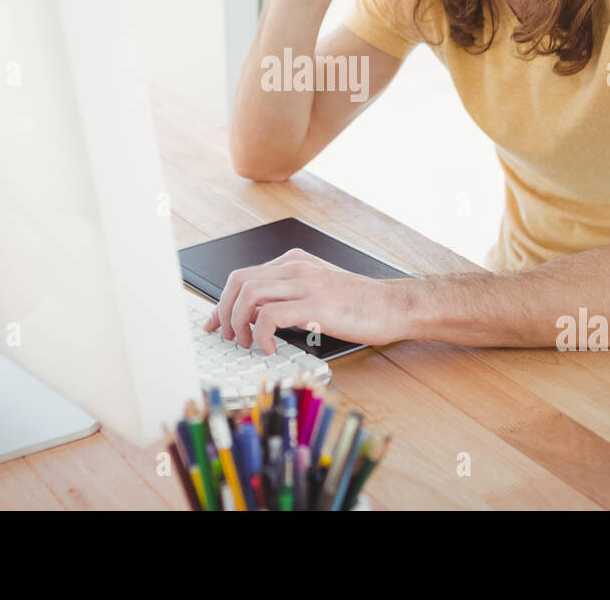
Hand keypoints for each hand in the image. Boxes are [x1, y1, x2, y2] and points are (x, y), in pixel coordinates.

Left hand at [203, 248, 408, 352]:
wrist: (393, 306)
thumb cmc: (359, 304)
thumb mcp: (319, 289)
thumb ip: (290, 293)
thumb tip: (258, 316)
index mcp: (294, 262)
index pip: (243, 275)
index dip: (223, 302)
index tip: (216, 323)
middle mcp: (295, 266)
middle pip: (238, 282)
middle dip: (224, 312)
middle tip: (229, 337)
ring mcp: (305, 283)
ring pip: (248, 295)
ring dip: (238, 323)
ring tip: (248, 343)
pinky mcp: (315, 304)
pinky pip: (269, 316)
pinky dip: (260, 334)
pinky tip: (269, 347)